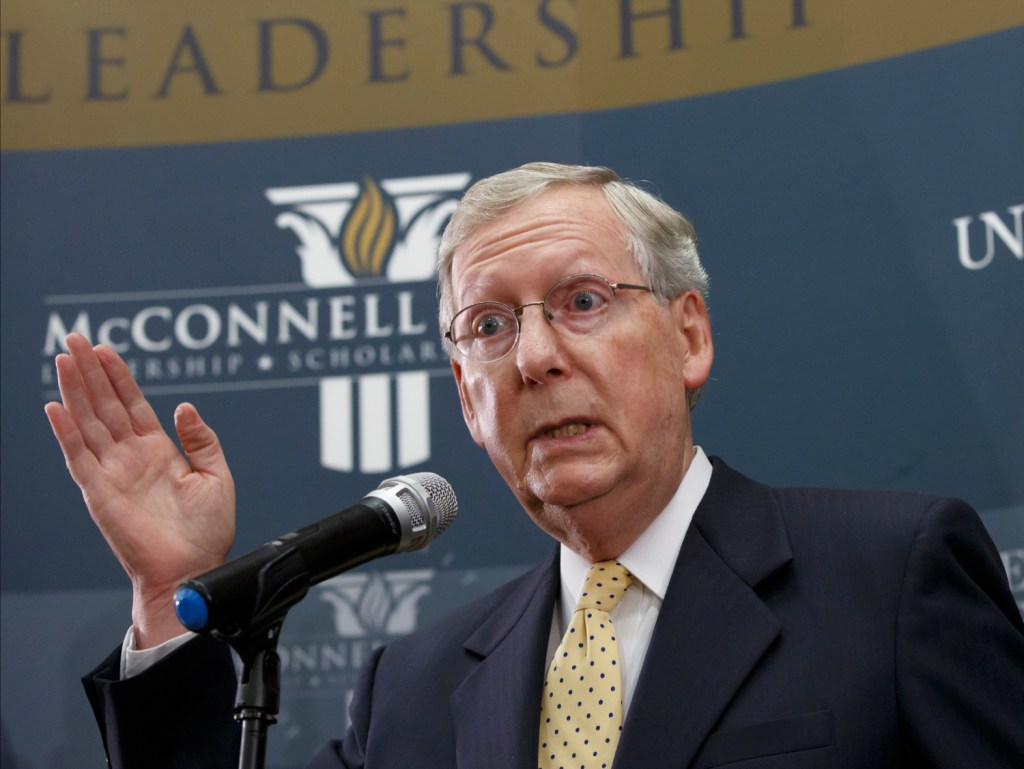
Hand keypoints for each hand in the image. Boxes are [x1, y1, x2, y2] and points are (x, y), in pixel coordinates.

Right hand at [44, 333, 235, 647]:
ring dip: (75, 391)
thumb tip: (185, 406)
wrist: (193, 570)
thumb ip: (202, 440)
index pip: (134, 404)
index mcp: (159, 451)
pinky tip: (55, 407)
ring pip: (88, 423)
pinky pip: (79, 458)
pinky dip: (66, 433)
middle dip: (90, 371)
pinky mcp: (99, 494)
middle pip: (104, 405)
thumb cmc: (206, 533)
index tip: (106, 348)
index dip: (119, 376)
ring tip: (64, 359)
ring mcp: (113, 473)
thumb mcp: (216, 477)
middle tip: (74, 338)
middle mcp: (131, 458)